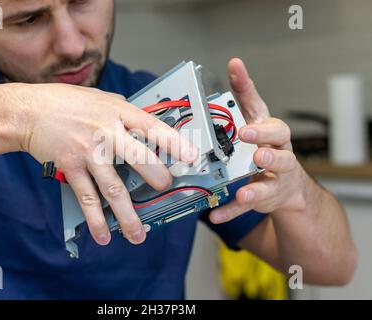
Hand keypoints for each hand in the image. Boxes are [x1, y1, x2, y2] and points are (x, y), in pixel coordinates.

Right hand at [13, 83, 197, 244]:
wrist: (29, 111)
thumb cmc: (67, 103)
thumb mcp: (102, 98)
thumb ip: (124, 112)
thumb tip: (146, 125)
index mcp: (117, 112)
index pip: (152, 127)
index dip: (174, 142)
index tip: (192, 156)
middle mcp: (105, 132)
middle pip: (138, 158)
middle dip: (157, 177)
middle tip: (167, 190)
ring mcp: (88, 152)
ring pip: (113, 187)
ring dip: (127, 214)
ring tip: (138, 234)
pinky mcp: (71, 168)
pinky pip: (87, 197)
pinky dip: (96, 219)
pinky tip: (103, 234)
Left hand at [210, 58, 306, 223]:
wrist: (285, 189)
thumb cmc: (261, 154)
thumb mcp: (248, 134)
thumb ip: (230, 117)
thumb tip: (198, 97)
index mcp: (266, 128)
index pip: (258, 102)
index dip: (246, 84)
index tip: (234, 65)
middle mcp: (277, 147)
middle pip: (279, 134)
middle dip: (263, 133)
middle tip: (247, 133)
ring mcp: (277, 172)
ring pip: (279, 166)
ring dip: (267, 166)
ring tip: (252, 171)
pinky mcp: (269, 195)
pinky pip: (251, 202)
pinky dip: (234, 209)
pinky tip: (215, 214)